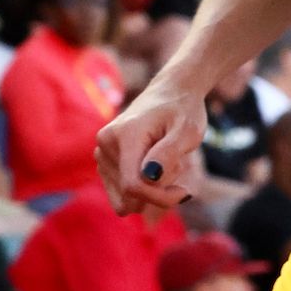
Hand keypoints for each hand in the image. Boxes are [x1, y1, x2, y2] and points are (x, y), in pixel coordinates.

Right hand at [97, 75, 206, 212]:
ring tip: (164, 161)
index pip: (133, 185)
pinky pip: (123, 195)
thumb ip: (169, 153)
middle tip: (176, 165)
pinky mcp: (104, 163)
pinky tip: (155, 168)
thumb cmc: (183, 111)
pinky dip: (142, 188)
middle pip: (129, 194)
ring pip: (126, 197)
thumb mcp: (188, 130)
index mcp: (124, 134)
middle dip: (158, 191)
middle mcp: (106, 144)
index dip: (160, 197)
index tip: (185, 193)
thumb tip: (148, 177)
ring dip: (151, 189)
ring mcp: (102, 154)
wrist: (170, 93)